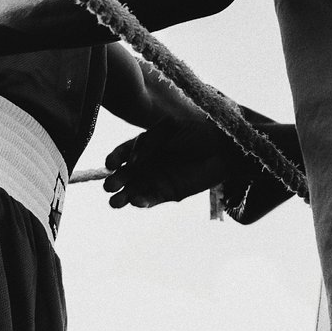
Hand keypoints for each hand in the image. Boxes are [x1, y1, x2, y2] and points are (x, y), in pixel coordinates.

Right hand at [103, 117, 239, 208]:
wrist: (222, 147)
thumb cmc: (196, 132)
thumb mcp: (169, 128)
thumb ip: (148, 142)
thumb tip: (132, 161)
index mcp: (144, 146)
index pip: (123, 153)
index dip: (114, 158)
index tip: (110, 163)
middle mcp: (147, 164)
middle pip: (124, 174)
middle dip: (114, 181)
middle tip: (109, 186)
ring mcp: (156, 179)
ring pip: (133, 190)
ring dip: (122, 197)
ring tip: (115, 202)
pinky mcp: (168, 193)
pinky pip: (150, 199)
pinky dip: (142, 201)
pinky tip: (137, 201)